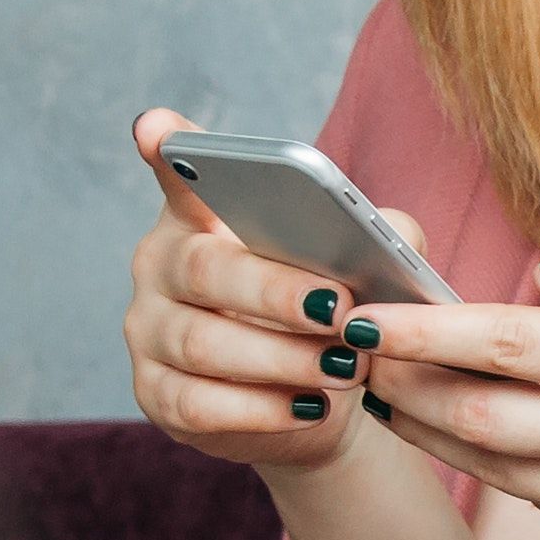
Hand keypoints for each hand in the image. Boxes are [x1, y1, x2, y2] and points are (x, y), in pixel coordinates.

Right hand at [120, 108, 375, 473]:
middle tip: (338, 310)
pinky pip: (199, 404)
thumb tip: (389, 238)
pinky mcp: (155, 397)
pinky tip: (310, 406)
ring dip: (281, 357)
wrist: (315, 403)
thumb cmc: (327, 316)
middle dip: (274, 291)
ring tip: (345, 367)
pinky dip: (261, 409)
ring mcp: (149, 333)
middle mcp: (160, 267)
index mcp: (201, 217)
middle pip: (204, 269)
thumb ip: (376, 235)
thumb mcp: (357, 268)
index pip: (180, 175)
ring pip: (203, 343)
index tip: (158, 130)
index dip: (169, 152)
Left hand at [362, 232, 539, 539]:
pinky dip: (493, 459)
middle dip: (404, 381)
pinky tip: (472, 424)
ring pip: (491, 465)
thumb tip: (539, 277)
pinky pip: (532, 497)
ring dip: (430, 425)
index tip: (368, 313)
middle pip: (478, 417)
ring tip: (391, 383)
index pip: (509, 343)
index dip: (426, 329)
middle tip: (356, 349)